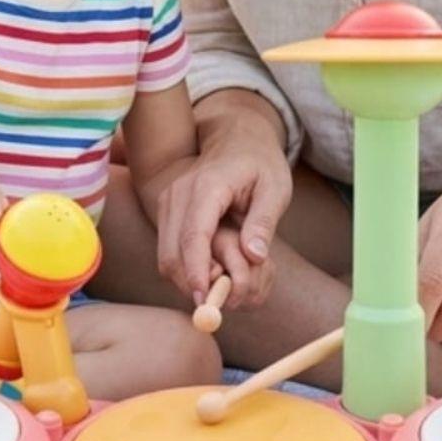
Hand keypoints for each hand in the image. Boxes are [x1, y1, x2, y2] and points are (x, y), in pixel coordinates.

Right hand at [153, 133, 291, 310]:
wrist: (236, 137)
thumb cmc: (260, 163)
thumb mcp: (275, 187)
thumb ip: (263, 221)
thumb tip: (254, 256)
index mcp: (207, 186)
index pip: (194, 234)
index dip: (197, 270)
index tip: (204, 298)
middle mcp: (179, 193)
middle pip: (172, 252)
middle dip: (191, 284)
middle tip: (220, 302)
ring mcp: (168, 202)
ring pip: (166, 256)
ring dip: (188, 279)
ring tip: (221, 284)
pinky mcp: (166, 211)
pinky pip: (168, 250)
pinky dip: (185, 269)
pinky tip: (211, 271)